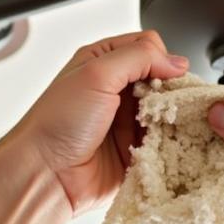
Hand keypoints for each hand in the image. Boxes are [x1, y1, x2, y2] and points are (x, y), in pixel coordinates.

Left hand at [7, 31, 188, 215]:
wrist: (46, 175)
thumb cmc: (57, 123)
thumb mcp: (96, 74)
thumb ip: (139, 57)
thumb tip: (177, 62)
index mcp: (103, 62)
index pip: (148, 48)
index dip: (162, 60)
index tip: (167, 78)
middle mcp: (116, 89)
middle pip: (163, 80)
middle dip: (172, 91)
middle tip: (169, 104)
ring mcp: (126, 120)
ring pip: (167, 111)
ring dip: (173, 118)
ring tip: (171, 126)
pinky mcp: (135, 149)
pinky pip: (164, 141)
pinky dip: (171, 142)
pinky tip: (170, 144)